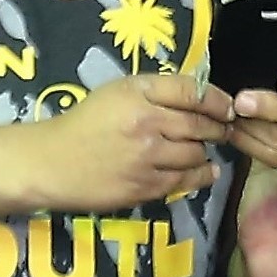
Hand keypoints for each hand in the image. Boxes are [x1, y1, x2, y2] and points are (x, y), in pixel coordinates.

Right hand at [19, 72, 235, 215]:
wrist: (49, 162)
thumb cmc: (82, 124)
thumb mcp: (115, 93)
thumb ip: (154, 92)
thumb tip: (199, 97)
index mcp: (137, 92)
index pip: (192, 91)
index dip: (217, 100)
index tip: (227, 107)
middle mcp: (145, 122)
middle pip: (200, 124)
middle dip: (218, 127)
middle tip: (225, 129)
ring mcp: (146, 156)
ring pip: (196, 153)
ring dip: (204, 151)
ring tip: (204, 149)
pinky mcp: (144, 186)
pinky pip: (185, 180)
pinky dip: (200, 175)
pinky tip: (205, 171)